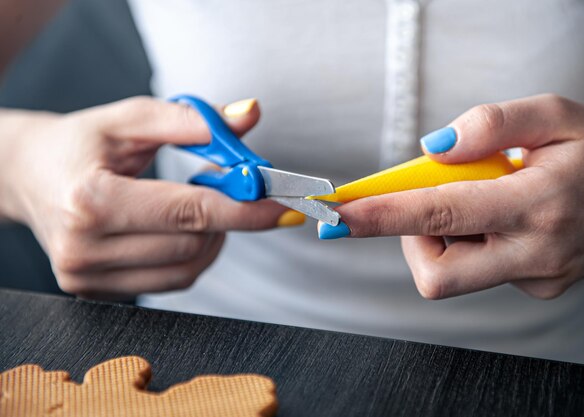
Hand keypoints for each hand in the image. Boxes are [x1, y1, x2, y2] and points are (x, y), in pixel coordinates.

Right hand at [1, 97, 287, 298]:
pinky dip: (191, 255)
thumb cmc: (79, 143)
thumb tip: (250, 115)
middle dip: (229, 216)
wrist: (26, 176)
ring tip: (197, 203)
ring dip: (212, 237)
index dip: (244, 209)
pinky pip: (170, 281)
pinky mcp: (95, 292)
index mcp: (91, 199)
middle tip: (236, 187)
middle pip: (193, 243)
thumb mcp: (129, 119)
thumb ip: (191, 119)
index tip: (282, 205)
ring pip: (188, 269)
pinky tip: (179, 228)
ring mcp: (87, 277)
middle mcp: (85, 247)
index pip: (188, 211)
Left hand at [332, 94, 583, 298]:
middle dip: (409, 236)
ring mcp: (536, 279)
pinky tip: (503, 218)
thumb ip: (492, 123)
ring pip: (452, 272)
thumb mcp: (557, 113)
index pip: (439, 215)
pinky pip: (478, 270)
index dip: (380, 217)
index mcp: (537, 203)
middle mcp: (535, 253)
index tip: (336, 218)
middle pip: (436, 272)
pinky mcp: (538, 288)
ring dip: (442, 233)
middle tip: (426, 197)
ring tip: (484, 197)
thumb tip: (431, 147)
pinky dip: (470, 241)